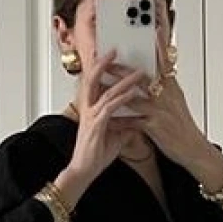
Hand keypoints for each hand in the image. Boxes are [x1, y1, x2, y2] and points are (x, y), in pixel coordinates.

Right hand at [68, 49, 152, 180]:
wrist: (85, 170)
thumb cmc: (96, 154)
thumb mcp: (116, 137)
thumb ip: (125, 127)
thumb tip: (137, 124)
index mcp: (91, 108)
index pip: (96, 82)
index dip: (102, 68)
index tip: (112, 56)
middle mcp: (89, 108)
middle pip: (94, 78)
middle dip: (105, 63)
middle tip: (115, 50)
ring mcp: (91, 116)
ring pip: (107, 91)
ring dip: (123, 80)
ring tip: (138, 72)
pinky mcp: (96, 125)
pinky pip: (110, 108)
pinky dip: (122, 99)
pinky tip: (132, 93)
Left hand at [114, 29, 212, 169]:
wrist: (194, 150)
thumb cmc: (184, 127)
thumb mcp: (178, 101)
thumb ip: (168, 86)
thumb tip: (161, 73)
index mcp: (172, 88)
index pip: (164, 62)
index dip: (159, 46)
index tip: (152, 30)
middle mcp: (166, 96)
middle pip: (142, 78)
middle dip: (123, 69)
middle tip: (107, 60)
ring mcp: (160, 111)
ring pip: (134, 98)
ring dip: (115, 91)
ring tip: (100, 85)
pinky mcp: (155, 127)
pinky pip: (133, 122)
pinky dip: (119, 121)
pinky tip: (107, 119)